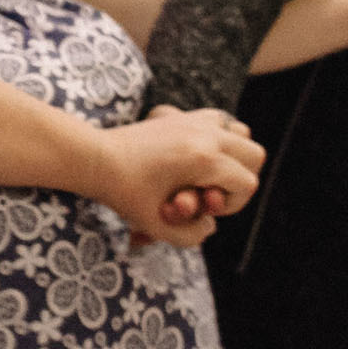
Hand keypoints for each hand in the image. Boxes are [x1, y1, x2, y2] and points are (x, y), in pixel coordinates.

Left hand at [101, 105, 262, 245]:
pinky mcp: (178, 114)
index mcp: (205, 160)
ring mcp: (192, 119)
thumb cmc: (123, 195)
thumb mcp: (158, 227)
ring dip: (231, 155)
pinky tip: (190, 154)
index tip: (206, 209)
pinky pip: (213, 119)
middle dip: (240, 178)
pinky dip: (213, 136)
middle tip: (212, 192)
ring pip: (238, 130)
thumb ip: (194, 235)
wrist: (93, 159)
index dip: (232, 205)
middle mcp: (205, 133)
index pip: (247, 183)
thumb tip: (212, 224)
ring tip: (206, 172)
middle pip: (254, 153)